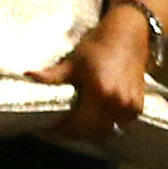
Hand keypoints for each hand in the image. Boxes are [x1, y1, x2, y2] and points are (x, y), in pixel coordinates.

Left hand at [29, 8, 148, 143]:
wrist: (129, 36)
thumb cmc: (99, 47)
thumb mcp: (73, 61)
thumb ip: (53, 75)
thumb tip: (29, 75)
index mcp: (100, 92)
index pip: (78, 124)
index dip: (62, 129)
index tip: (50, 128)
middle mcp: (117, 102)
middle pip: (92, 131)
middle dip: (74, 132)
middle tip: (60, 128)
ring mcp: (130, 105)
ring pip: (107, 130)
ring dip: (91, 131)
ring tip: (76, 125)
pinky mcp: (138, 106)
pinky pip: (121, 125)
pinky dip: (107, 125)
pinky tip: (95, 119)